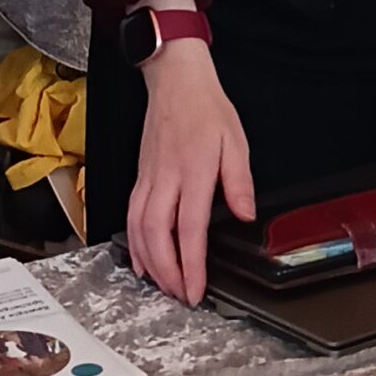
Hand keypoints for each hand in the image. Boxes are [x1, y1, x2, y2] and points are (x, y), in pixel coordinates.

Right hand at [126, 39, 255, 304]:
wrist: (174, 79)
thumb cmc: (205, 107)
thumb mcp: (236, 140)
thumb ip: (239, 181)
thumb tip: (244, 214)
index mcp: (192, 171)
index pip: (189, 227)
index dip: (191, 264)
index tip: (196, 289)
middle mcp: (165, 177)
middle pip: (156, 234)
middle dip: (167, 272)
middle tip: (181, 295)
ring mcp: (148, 177)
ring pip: (138, 228)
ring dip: (149, 262)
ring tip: (163, 286)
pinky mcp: (140, 175)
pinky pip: (131, 215)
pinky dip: (133, 242)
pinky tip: (140, 259)